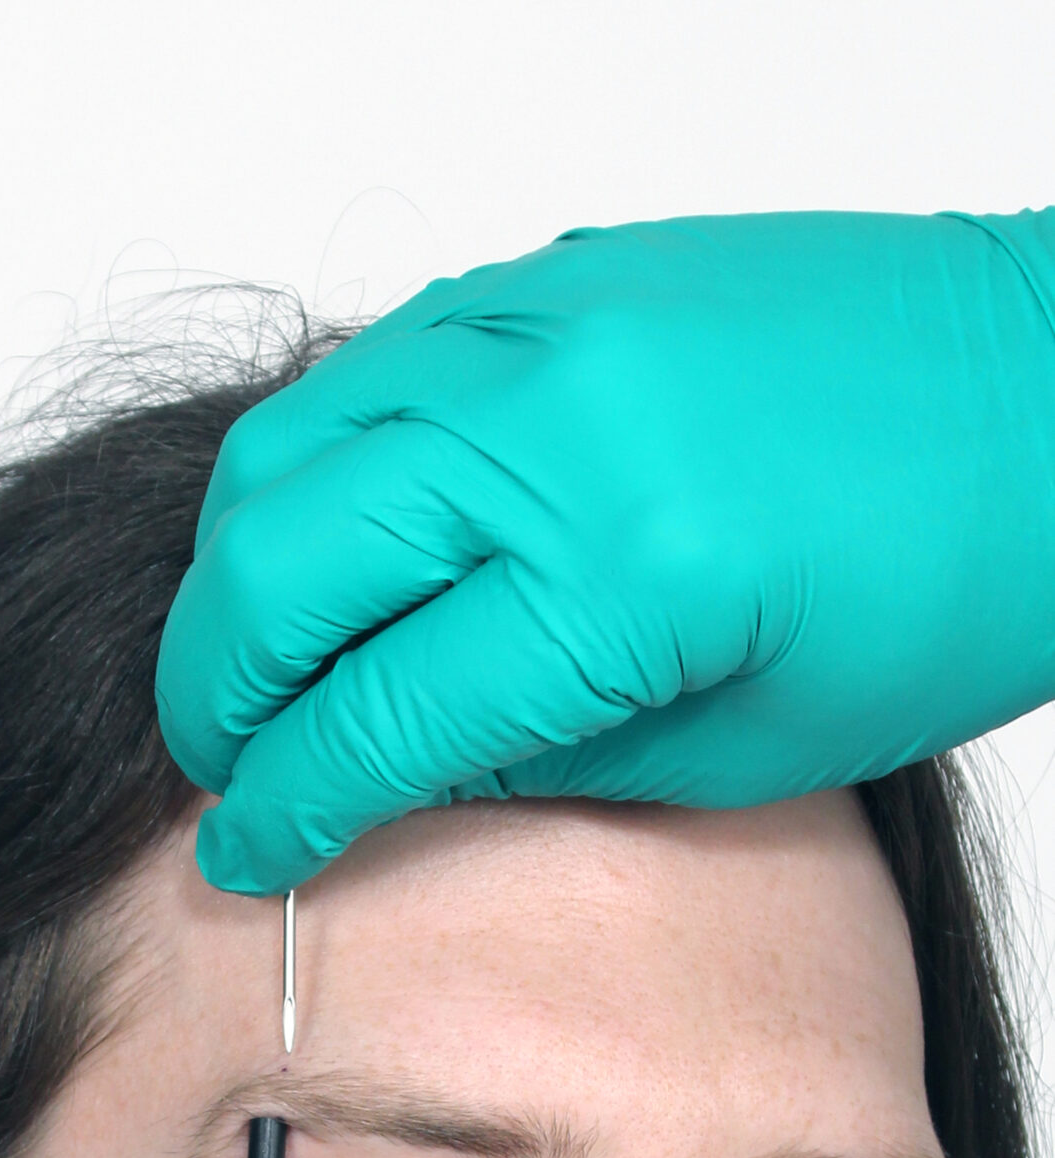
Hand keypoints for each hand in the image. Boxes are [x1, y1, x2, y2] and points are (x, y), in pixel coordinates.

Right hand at [156, 209, 1054, 893]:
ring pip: (280, 457)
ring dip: (238, 581)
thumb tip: (364, 779)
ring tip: (263, 666)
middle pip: (275, 574)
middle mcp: (556, 431)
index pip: (366, 718)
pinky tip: (339, 549)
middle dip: (215, 696)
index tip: (243, 853)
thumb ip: (525, 762)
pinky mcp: (544, 273)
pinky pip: (358, 375)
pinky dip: (312, 475)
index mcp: (622, 577)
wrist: (1045, 398)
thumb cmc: (938, 586)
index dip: (279, 807)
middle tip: (225, 764)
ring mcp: (540, 328)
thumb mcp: (732, 746)